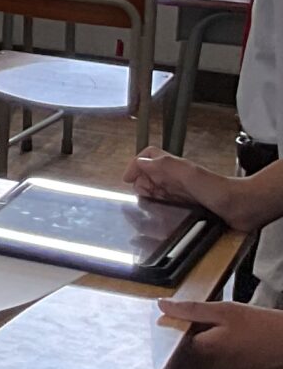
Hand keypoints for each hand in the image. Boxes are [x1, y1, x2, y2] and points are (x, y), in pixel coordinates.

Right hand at [128, 149, 251, 227]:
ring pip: (156, 188)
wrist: (240, 207)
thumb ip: (162, 165)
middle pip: (148, 173)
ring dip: (148, 194)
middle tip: (140, 195)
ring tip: (146, 205)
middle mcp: (176, 176)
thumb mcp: (186, 173)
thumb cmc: (216, 190)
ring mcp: (182, 190)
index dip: (135, 165)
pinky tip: (159, 212)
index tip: (127, 179)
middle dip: (140, 182)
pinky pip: (166, 202)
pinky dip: (158, 205)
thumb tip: (140, 163)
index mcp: (173, 166)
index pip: (147, 156)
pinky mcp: (188, 204)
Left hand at [157, 301, 282, 368]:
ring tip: (200, 368)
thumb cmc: (264, 327)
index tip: (175, 338)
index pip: (169, 352)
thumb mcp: (226, 310)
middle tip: (188, 353)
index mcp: (202, 350)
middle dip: (177, 364)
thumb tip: (163, 305)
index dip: (170, 344)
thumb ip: (191, 310)